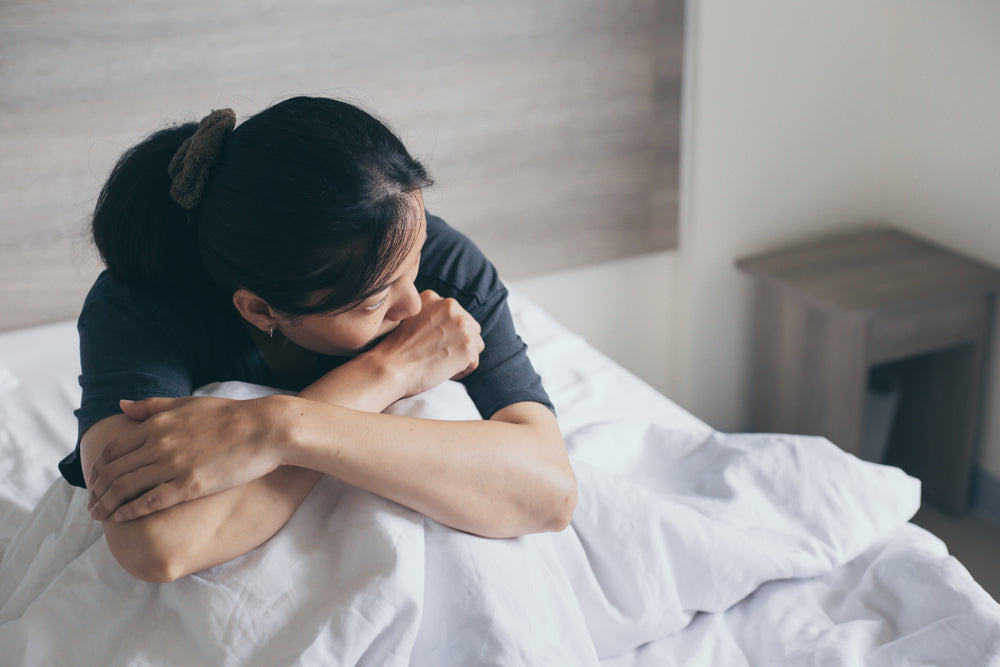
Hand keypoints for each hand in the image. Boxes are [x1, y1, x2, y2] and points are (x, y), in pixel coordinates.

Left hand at [87, 395, 283, 521]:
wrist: (265, 428)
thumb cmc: (231, 415)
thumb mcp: (188, 403)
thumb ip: (153, 406)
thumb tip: (122, 405)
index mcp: (158, 424)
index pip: (113, 449)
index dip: (98, 468)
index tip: (95, 481)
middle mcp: (159, 443)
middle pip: (114, 471)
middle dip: (97, 491)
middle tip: (91, 506)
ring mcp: (173, 464)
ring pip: (126, 487)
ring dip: (107, 504)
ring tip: (99, 516)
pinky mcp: (190, 485)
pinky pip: (150, 501)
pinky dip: (130, 511)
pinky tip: (122, 519)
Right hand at [371, 290, 484, 397]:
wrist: (391, 367)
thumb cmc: (395, 350)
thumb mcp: (409, 318)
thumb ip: (429, 314)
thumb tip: (445, 325)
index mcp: (434, 297)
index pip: (455, 315)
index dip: (447, 333)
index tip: (433, 344)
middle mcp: (450, 306)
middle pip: (470, 327)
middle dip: (460, 342)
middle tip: (439, 355)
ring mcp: (462, 324)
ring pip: (476, 343)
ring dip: (463, 356)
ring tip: (442, 364)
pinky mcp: (469, 345)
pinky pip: (474, 362)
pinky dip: (462, 371)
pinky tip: (444, 371)